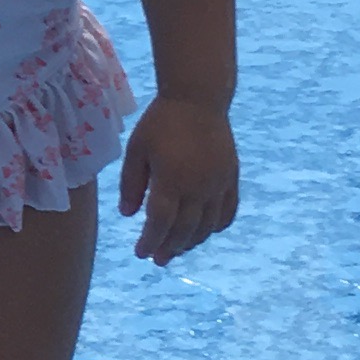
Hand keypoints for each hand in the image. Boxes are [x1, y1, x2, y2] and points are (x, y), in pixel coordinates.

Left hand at [119, 98, 237, 263]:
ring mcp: (218, 184)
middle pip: (185, 229)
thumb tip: (128, 215)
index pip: (160, 222)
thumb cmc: (160, 122)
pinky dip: (216, 226)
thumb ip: (131, 183)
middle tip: (158, 261)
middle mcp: (198, 187)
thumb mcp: (136, 150)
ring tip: (178, 250)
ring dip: (192, 242)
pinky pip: (227, 211)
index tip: (141, 254)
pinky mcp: (231, 178)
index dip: (150, 241)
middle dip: (170, 247)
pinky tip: (205, 232)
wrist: (198, 98)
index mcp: (171, 180)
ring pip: (207, 225)